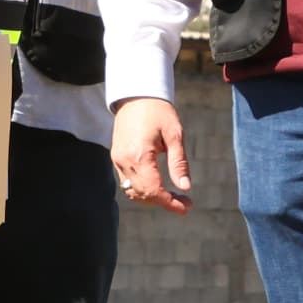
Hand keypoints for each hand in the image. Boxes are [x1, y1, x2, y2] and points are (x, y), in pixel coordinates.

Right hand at [112, 97, 191, 211]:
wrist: (136, 95)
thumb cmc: (158, 111)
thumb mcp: (175, 135)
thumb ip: (178, 163)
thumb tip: (185, 187)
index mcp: (140, 155)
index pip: (153, 190)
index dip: (170, 203)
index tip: (187, 207)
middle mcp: (124, 160)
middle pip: (142, 195)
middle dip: (164, 202)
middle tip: (185, 202)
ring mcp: (117, 159)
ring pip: (132, 191)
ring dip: (152, 198)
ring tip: (173, 196)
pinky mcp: (115, 157)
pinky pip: (127, 182)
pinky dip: (142, 189)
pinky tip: (157, 185)